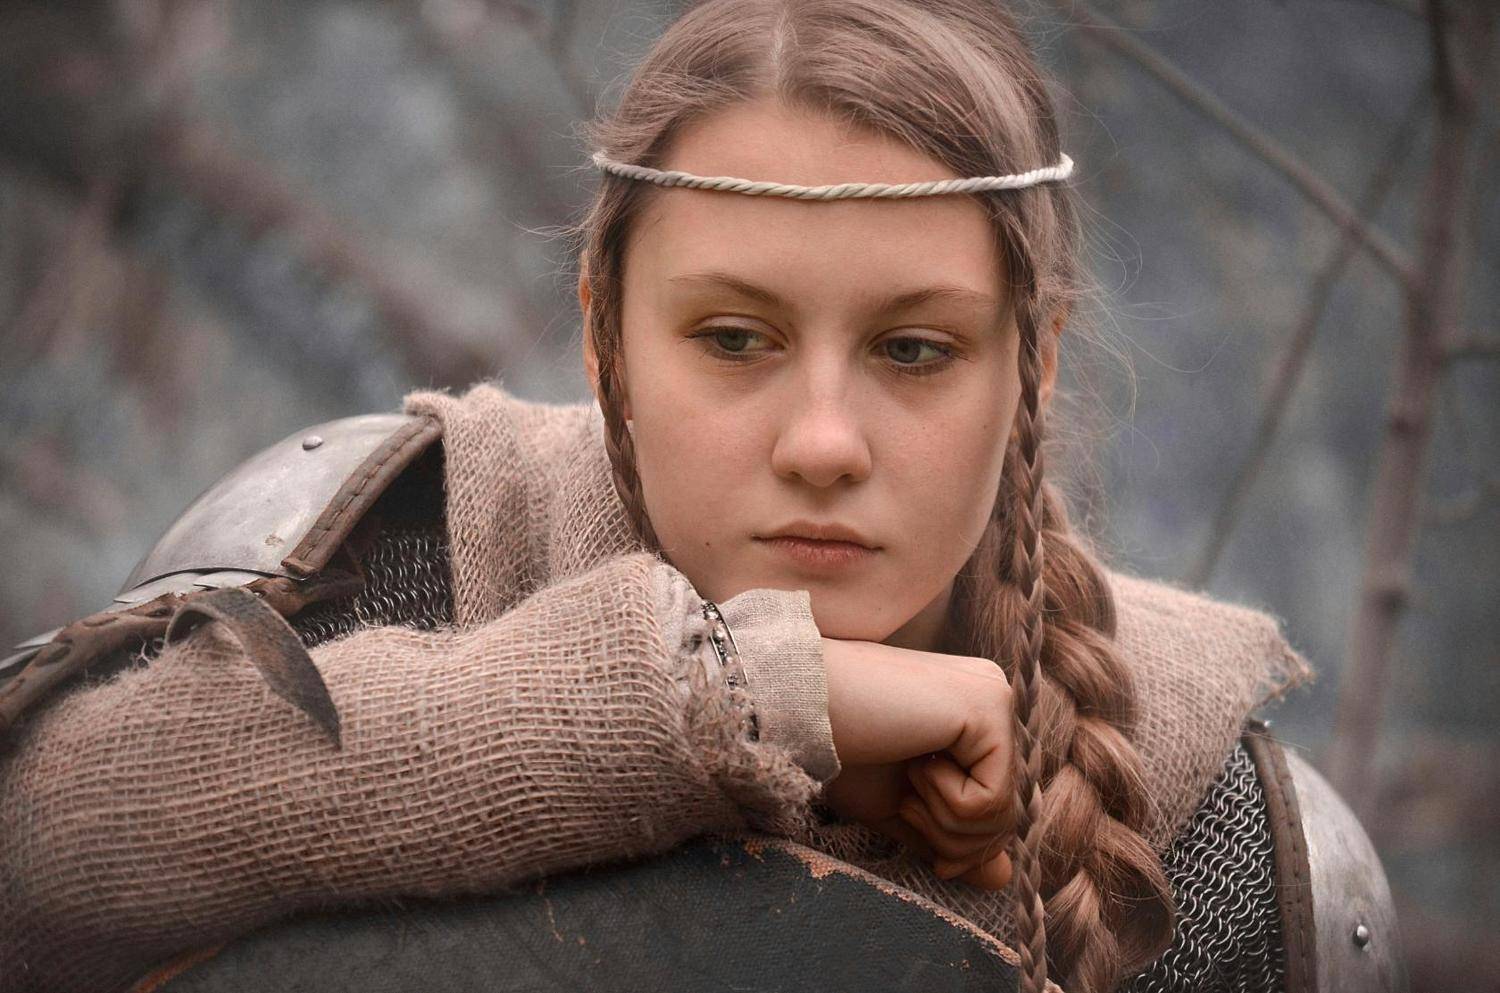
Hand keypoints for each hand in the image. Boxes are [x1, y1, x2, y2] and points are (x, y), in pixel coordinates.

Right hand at [819, 637, 1014, 889]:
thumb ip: (950, 834)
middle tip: (907, 802)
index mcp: (974, 716)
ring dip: (942, 819)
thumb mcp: (899, 806)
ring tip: (908, 779)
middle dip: (953, 838)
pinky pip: (990, 797)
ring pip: (1001, 811)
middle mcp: (993, 696)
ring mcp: (993, 696)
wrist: (799, 707)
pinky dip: (944, 801)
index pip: (999, 805)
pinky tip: (914, 760)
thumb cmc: (839, 749)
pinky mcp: (986, 705)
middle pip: (1006, 813)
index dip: (966, 846)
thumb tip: (1002, 879)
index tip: (931, 852)